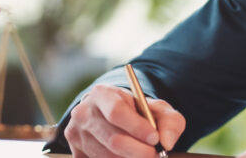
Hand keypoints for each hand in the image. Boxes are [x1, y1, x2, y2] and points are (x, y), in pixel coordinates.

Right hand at [65, 84, 185, 157]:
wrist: (114, 118)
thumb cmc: (137, 112)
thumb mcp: (157, 109)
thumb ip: (169, 122)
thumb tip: (167, 142)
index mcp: (102, 94)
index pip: (117, 112)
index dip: (137, 128)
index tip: (155, 139)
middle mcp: (83, 113)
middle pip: (113, 139)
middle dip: (139, 151)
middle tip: (155, 155)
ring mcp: (76, 134)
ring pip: (107, 156)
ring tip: (143, 154)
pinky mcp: (76, 153)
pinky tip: (127, 157)